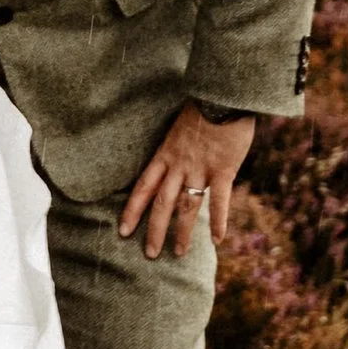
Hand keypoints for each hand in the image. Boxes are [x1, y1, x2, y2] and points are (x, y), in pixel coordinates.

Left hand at [119, 102, 254, 258]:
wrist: (223, 94)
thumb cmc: (203, 108)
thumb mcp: (178, 128)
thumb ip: (176, 148)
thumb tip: (174, 162)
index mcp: (165, 155)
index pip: (143, 187)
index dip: (132, 210)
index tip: (123, 230)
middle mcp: (178, 165)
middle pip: (161, 203)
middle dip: (154, 230)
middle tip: (150, 254)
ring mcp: (200, 168)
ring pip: (187, 206)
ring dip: (182, 232)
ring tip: (179, 253)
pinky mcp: (223, 169)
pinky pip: (220, 199)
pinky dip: (218, 220)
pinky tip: (216, 239)